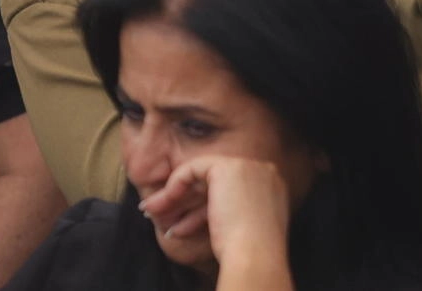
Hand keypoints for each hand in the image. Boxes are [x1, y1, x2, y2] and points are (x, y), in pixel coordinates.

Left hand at [140, 156, 291, 268]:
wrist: (255, 256)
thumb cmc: (248, 254)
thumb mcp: (237, 229)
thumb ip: (222, 213)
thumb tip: (191, 215)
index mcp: (271, 188)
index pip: (228, 192)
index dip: (199, 207)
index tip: (179, 223)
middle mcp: (263, 172)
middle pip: (213, 184)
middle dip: (182, 201)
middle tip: (158, 215)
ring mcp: (247, 166)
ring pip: (199, 177)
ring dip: (171, 197)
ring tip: (150, 213)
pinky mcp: (227, 166)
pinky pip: (192, 170)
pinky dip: (174, 186)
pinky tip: (161, 205)